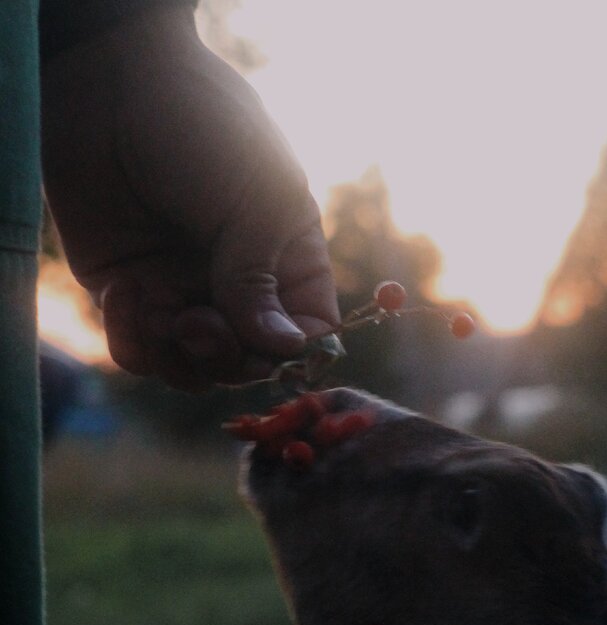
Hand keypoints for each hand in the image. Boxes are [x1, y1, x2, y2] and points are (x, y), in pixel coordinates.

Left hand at [41, 5, 338, 389]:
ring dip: (178, 357)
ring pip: (192, 370)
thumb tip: (283, 353)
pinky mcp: (129, 296)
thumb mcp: (254, 205)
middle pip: (247, 364)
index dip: (289, 354)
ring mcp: (183, 292)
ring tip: (160, 310)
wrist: (112, 83)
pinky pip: (139, 352)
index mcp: (288, 264)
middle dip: (226, 358)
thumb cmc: (206, 132)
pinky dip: (134, 341)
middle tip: (197, 323)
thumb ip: (260, 282)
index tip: (265, 345)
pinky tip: (125, 294)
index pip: (306, 336)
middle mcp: (238, 287)